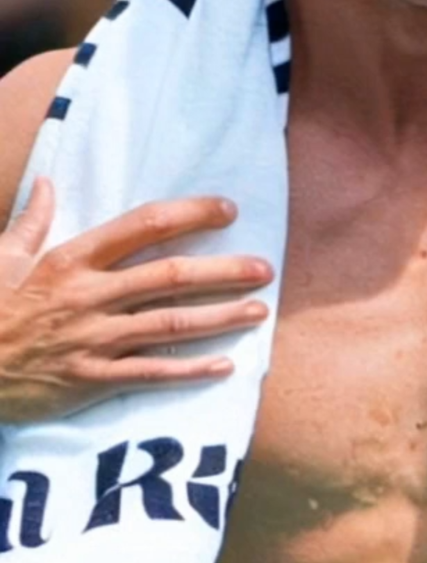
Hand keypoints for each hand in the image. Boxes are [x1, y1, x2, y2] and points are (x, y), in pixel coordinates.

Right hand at [0, 181, 273, 423]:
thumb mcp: (1, 258)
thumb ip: (32, 222)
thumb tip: (48, 182)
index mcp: (70, 260)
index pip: (142, 227)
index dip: (189, 215)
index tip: (227, 210)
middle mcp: (89, 296)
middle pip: (169, 277)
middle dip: (222, 271)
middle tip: (264, 269)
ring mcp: (93, 339)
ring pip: (170, 325)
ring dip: (219, 318)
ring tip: (259, 312)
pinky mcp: (92, 380)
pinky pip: (151, 374)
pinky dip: (190, 371)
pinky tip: (225, 366)